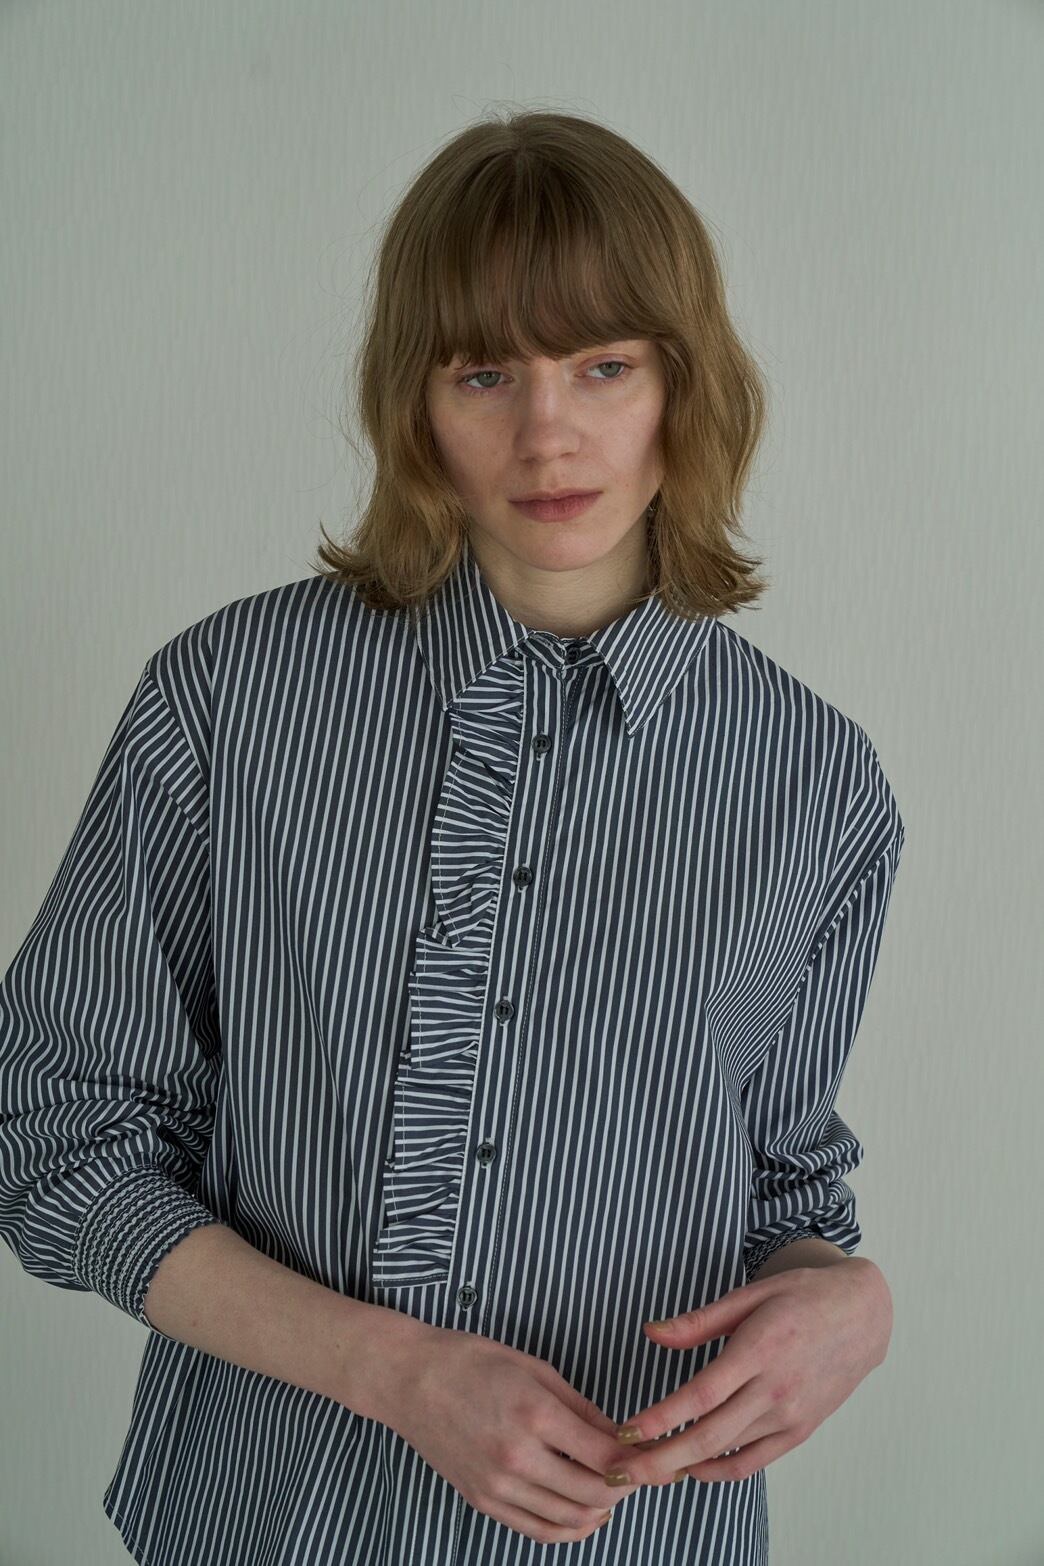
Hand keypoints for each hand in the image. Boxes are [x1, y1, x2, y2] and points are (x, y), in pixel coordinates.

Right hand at [383, 1323, 644, 1544]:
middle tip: (638, 1473)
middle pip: (594, 1494)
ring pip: (570, 1519)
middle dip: (626, 1488)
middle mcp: (518, 1457)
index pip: (606, 1457)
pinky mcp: (483, 1502)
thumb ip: (580, 1408)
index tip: (650, 1453)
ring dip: (602, 1511)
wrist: (410, 1381)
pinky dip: (570, 1530)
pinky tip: (585, 1515)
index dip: (638, 1460)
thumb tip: (619, 1436)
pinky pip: (538, 1531)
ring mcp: (498, 1486)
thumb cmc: (472, 1362)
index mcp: (536, 1415)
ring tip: (613, 1492)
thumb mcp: (535, 1369)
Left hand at [607, 1258, 891, 1486]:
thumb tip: (651, 1333)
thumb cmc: (801, 1297)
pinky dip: (720, 1471)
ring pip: (729, 1452)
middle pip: (710, 1435)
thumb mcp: (749, 1295)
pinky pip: (755, 1461)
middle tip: (622, 1470)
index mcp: (760, 1349)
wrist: (861, 1315)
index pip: (701, 1394)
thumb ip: (698, 1321)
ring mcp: (791, 1414)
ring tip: (646, 1467)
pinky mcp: (800, 1430)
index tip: (626, 1430)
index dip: (660, 1417)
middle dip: (660, 1458)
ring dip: (683, 1464)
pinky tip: (691, 1467)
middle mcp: (776, 1388)